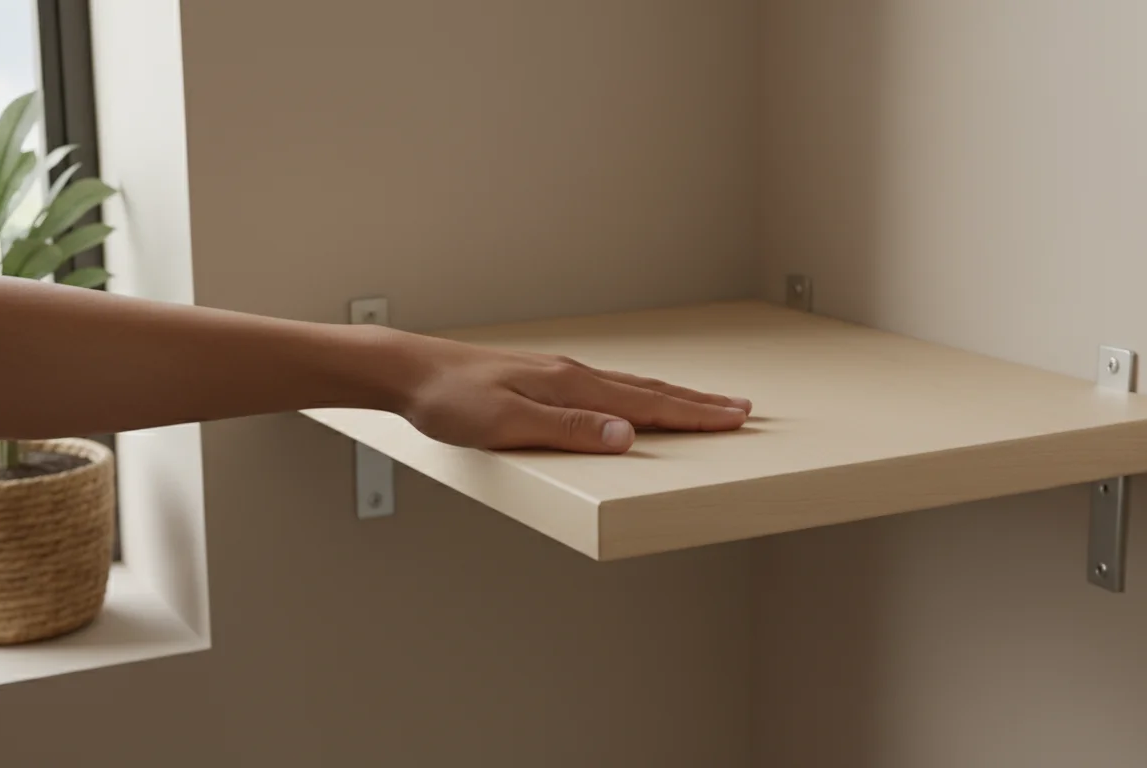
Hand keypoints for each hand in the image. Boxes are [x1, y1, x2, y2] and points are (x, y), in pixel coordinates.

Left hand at [393, 335, 750, 452]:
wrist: (408, 370)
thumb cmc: (449, 400)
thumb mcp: (507, 424)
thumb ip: (570, 429)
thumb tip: (626, 434)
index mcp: (570, 386)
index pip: (646, 404)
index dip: (693, 415)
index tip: (733, 418)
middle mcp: (572, 375)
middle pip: (648, 391)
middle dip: (696, 403)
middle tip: (738, 409)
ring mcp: (558, 374)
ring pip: (629, 387)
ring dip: (671, 397)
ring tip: (701, 404)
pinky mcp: (541, 380)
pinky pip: (606, 387)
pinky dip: (636, 395)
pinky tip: (633, 400)